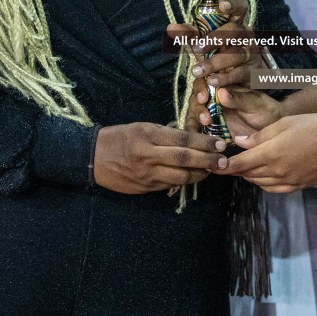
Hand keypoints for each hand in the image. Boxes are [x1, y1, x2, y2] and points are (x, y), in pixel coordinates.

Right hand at [93, 122, 227, 193]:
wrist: (93, 157)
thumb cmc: (119, 138)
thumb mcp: (141, 127)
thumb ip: (164, 134)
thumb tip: (190, 139)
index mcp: (147, 135)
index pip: (182, 139)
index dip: (204, 142)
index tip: (219, 143)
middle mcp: (148, 155)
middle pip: (184, 158)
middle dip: (207, 160)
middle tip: (224, 160)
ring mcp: (146, 174)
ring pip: (180, 176)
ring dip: (199, 174)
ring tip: (211, 170)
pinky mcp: (145, 187)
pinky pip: (169, 185)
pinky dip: (184, 181)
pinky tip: (193, 177)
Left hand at [167, 1, 257, 99]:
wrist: (241, 80)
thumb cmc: (221, 55)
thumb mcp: (205, 43)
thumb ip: (190, 35)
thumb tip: (170, 27)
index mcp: (236, 25)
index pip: (240, 9)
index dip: (233, 5)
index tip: (222, 5)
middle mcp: (246, 37)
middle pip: (234, 31)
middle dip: (215, 38)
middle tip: (197, 49)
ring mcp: (251, 54)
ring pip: (235, 54)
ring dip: (215, 63)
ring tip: (197, 71)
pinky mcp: (253, 72)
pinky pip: (239, 73)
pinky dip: (225, 78)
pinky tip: (212, 81)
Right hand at [194, 85, 284, 139]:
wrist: (272, 132)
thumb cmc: (266, 112)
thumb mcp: (255, 103)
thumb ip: (239, 98)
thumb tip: (221, 92)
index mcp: (225, 86)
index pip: (208, 82)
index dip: (202, 88)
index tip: (204, 97)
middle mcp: (215, 98)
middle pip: (197, 97)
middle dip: (197, 104)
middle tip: (204, 115)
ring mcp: (212, 113)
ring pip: (194, 112)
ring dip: (196, 117)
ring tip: (205, 123)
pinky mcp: (211, 128)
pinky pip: (197, 128)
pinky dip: (195, 131)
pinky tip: (198, 135)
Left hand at [225, 114, 316, 192]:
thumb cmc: (316, 126)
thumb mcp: (285, 124)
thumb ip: (260, 136)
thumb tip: (240, 142)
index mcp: (272, 154)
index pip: (240, 164)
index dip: (224, 167)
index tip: (213, 166)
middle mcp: (278, 172)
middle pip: (248, 175)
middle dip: (236, 170)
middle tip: (228, 163)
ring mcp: (289, 182)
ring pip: (260, 183)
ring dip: (250, 176)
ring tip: (245, 167)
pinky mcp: (299, 186)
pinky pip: (275, 189)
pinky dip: (264, 184)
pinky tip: (264, 176)